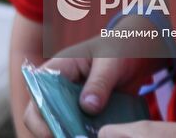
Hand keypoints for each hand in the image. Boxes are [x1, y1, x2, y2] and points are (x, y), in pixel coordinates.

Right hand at [22, 56, 144, 136]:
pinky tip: (97, 137)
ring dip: (70, 134)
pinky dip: (83, 135)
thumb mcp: (112, 61)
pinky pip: (78, 128)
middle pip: (44, 114)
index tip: (51, 132)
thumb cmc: (120, 48)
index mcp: (60, 67)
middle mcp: (61, 86)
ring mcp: (72, 101)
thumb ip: (100, 81)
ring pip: (60, 124)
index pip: (37, 92)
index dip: (38, 114)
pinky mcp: (85, 113)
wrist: (137, 53)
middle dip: (54, 129)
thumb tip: (88, 107)